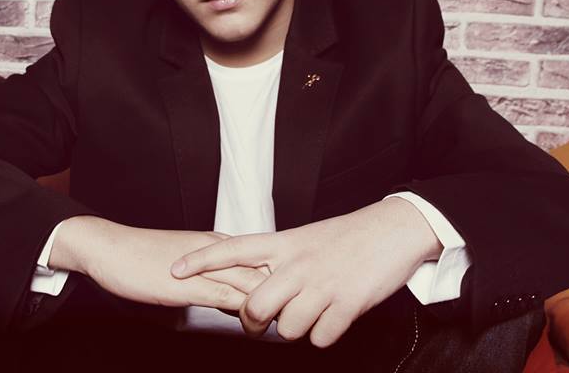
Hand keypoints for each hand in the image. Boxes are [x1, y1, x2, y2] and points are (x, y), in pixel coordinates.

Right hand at [57, 216, 269, 311]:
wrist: (107, 247)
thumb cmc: (140, 257)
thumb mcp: (185, 269)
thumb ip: (211, 281)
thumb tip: (234, 302)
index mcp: (217, 245)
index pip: (261, 260)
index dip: (279, 281)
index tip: (290, 299)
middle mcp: (216, 250)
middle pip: (264, 270)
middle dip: (283, 292)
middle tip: (295, 312)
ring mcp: (204, 266)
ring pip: (251, 282)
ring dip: (269, 303)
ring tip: (280, 322)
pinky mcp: (189, 284)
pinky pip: (226, 296)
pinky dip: (245, 310)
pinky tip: (251, 324)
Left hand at [169, 198, 441, 346]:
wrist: (393, 230)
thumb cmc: (346, 236)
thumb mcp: (305, 239)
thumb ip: (278, 259)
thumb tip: (252, 284)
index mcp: (285, 243)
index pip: (233, 249)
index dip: (202, 261)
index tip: (175, 270)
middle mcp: (298, 263)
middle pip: (255, 306)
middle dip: (252, 324)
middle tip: (258, 325)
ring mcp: (322, 284)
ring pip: (287, 328)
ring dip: (295, 329)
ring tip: (309, 314)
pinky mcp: (347, 303)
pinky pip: (320, 338)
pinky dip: (324, 334)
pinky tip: (332, 319)